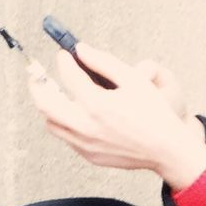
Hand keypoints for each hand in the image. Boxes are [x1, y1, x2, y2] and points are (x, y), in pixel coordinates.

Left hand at [27, 42, 205, 189]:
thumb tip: (81, 50)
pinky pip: (67, 137)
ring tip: (55, 95)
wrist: (168, 151)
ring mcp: (85, 143)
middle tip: (38, 75)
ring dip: (49, 106)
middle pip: (45, 102)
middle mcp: (86, 125)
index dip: (64, 61)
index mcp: (97, 104)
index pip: (68, 76)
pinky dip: (65, 123)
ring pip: (51, 122)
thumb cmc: (155, 114)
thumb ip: (104, 62)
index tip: (65, 55)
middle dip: (38, 84)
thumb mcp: (135, 81)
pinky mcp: (89, 155)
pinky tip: (76, 114)